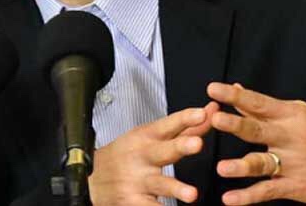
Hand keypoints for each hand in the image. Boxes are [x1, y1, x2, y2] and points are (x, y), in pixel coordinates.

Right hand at [88, 102, 218, 205]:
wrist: (92, 179)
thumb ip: (186, 127)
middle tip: (197, 144)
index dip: (185, 118)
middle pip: (163, 150)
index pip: (168, 124)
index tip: (201, 113)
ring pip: (160, 184)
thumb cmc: (128, 154)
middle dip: (180, 146)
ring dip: (176, 188)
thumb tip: (213, 110)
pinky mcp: (134, 202)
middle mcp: (144, 157)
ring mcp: (139, 181)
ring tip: (192, 195)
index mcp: (148, 137)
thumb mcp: (152, 136)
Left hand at [207, 82, 305, 205]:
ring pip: (262, 163)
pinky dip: (247, 196)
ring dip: (241, 166)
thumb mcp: (301, 115)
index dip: (235, 95)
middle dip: (236, 124)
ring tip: (221, 168)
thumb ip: (265, 107)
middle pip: (258, 129)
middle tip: (215, 119)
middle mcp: (292, 137)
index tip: (213, 89)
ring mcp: (295, 163)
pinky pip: (268, 191)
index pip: (259, 102)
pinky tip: (229, 199)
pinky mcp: (297, 187)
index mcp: (293, 115)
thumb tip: (236, 89)